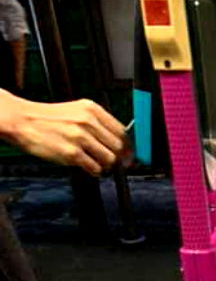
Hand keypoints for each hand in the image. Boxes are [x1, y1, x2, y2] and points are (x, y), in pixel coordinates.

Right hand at [1, 93, 125, 174]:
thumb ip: (97, 124)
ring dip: (105, 166)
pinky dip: (94, 171)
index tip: (128, 155)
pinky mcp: (72, 153)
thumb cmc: (49, 119)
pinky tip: (87, 167)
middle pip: (118, 146)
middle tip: (113, 163)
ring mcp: (80, 137)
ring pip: (109, 159)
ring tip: (95, 164)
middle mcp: (88, 121)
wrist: (23, 121)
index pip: (121, 130)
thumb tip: (119, 143)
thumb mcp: (76, 112)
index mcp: (91, 109)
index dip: (127, 146)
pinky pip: (95, 168)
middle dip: (118, 158)